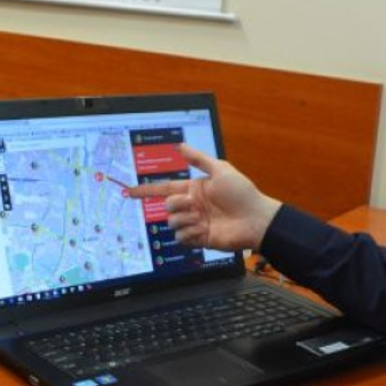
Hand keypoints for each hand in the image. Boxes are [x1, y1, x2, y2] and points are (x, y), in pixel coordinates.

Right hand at [126, 144, 281, 251]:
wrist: (255, 219)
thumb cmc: (242, 193)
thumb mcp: (221, 170)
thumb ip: (199, 159)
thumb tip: (181, 146)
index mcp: (194, 189)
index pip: (165, 189)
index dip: (147, 190)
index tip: (130, 191)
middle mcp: (192, 206)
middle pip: (167, 205)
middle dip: (177, 204)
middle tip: (194, 205)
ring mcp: (195, 223)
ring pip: (172, 222)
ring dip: (185, 219)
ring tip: (202, 219)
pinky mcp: (199, 238)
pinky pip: (181, 237)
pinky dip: (190, 233)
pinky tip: (203, 230)